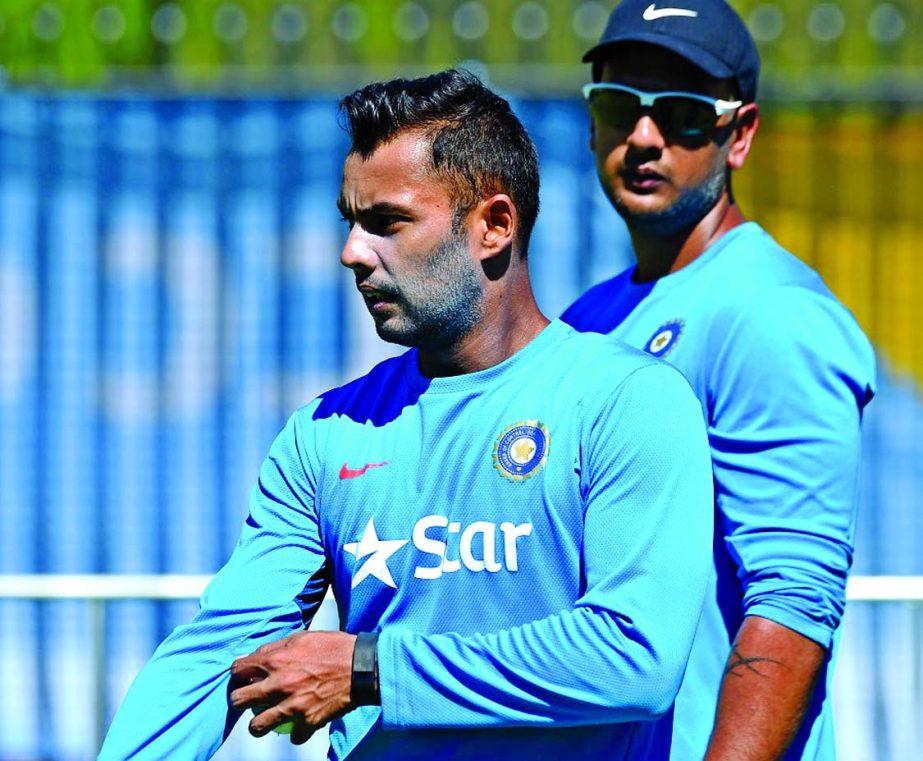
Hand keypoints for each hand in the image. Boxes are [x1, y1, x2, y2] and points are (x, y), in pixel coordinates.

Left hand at [229, 630, 355, 744]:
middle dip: (239, 701)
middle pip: (239, 701)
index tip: (242, 678)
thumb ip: (278, 647)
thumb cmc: (334, 648)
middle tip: (247, 701)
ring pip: (257, 727)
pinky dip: (296, 731)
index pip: (238, 669)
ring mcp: (292, 706)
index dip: (237, 674)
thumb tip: (259, 656)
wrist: (362, 667)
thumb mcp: (304, 637)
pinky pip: (292, 736)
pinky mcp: (307, 722)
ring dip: (259, 725)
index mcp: (276, 660)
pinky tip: (301, 724)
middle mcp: (279, 684)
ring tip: (265, 721)